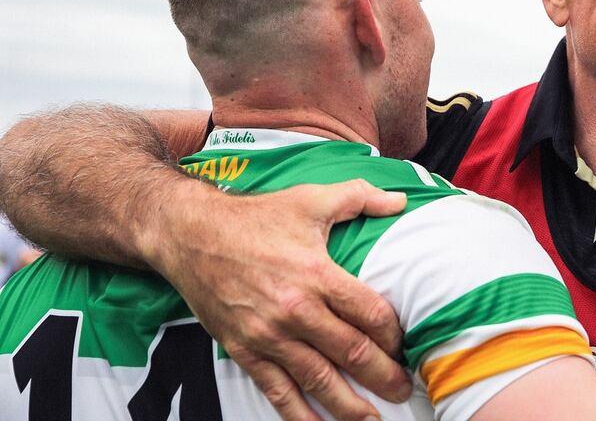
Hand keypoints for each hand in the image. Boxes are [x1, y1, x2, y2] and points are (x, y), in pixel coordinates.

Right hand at [143, 179, 409, 420]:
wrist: (190, 234)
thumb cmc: (254, 217)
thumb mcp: (311, 199)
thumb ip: (360, 198)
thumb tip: (400, 201)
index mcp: (317, 274)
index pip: (370, 314)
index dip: (394, 335)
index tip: (405, 345)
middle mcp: (296, 309)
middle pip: (351, 352)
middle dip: (383, 376)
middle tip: (403, 389)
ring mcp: (268, 334)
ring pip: (318, 379)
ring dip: (348, 404)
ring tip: (372, 418)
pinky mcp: (244, 349)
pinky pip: (276, 390)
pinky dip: (298, 414)